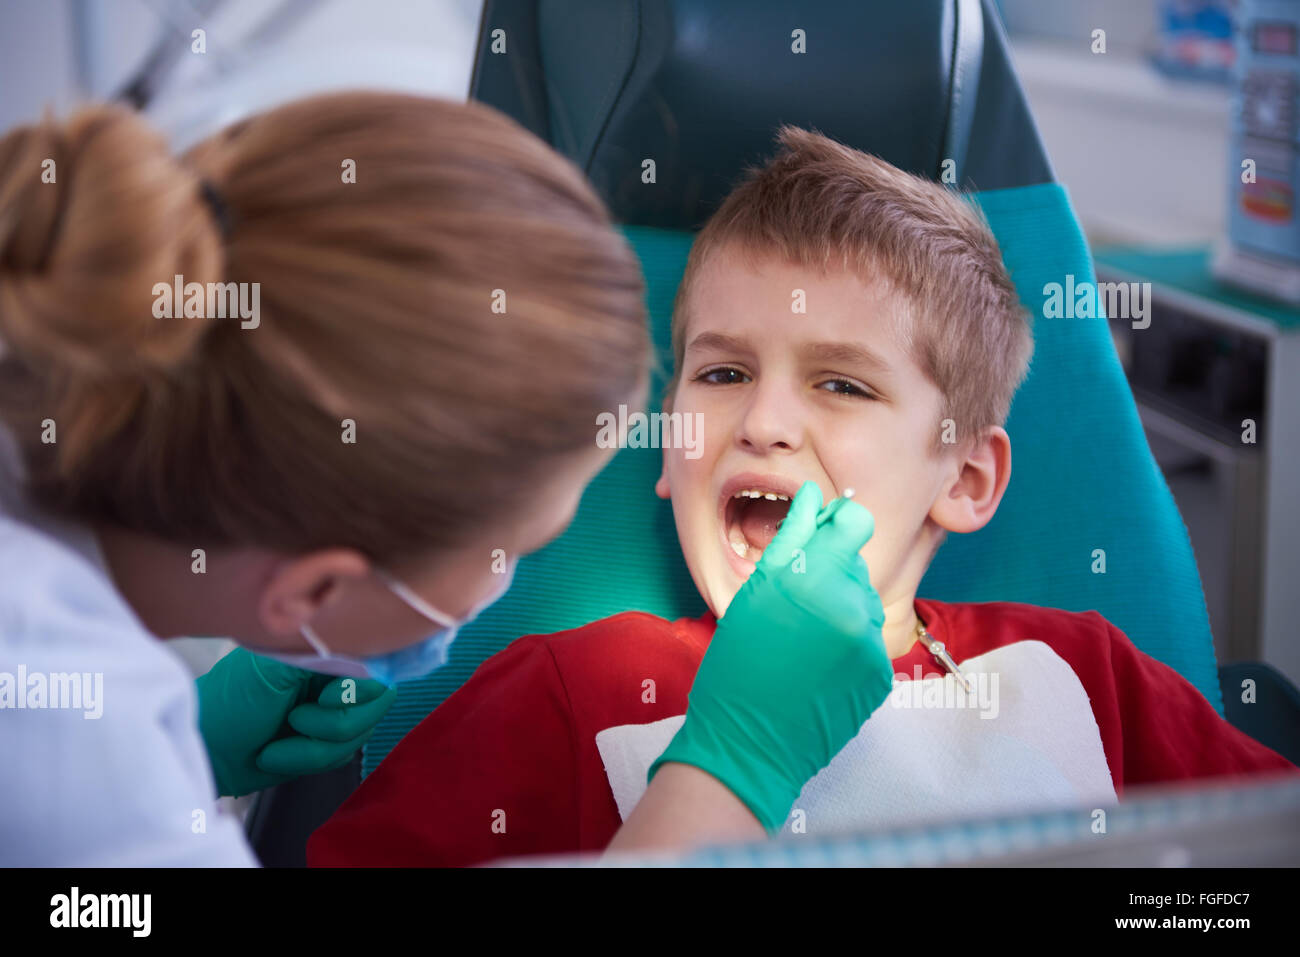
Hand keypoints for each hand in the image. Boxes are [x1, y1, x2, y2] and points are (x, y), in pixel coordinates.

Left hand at [195, 649, 396, 797]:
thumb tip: (370, 659)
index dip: (356, 690)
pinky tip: (278, 754)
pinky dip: (308, 760)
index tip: (323, 698)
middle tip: (295, 720)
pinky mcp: (323, 744)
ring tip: (279, 742)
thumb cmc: (229, 704)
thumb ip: (324, 657)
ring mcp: (330, 712)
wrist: (204, 751)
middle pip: (373, 706)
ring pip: (358, 735)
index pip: (374, 665)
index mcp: (323, 651)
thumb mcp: (273, 670)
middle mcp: (332, 678)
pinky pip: (342, 756)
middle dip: (334, 725)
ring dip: (315, 748)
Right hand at [648, 480, 892, 832]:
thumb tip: (815, 496)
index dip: (838, 525)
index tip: (821, 537)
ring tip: (803, 642)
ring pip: (863, 602)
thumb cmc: (737, 665)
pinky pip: (869, 640)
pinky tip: (818, 666)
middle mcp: (852, 604)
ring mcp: (871, 641)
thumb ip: (791, 540)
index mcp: (816, 577)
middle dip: (830, 575)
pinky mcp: (882, 673)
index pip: (856, 521)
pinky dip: (848, 647)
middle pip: (854, 565)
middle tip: (794, 609)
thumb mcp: (754, 594)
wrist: (749, 742)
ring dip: (840, 611)